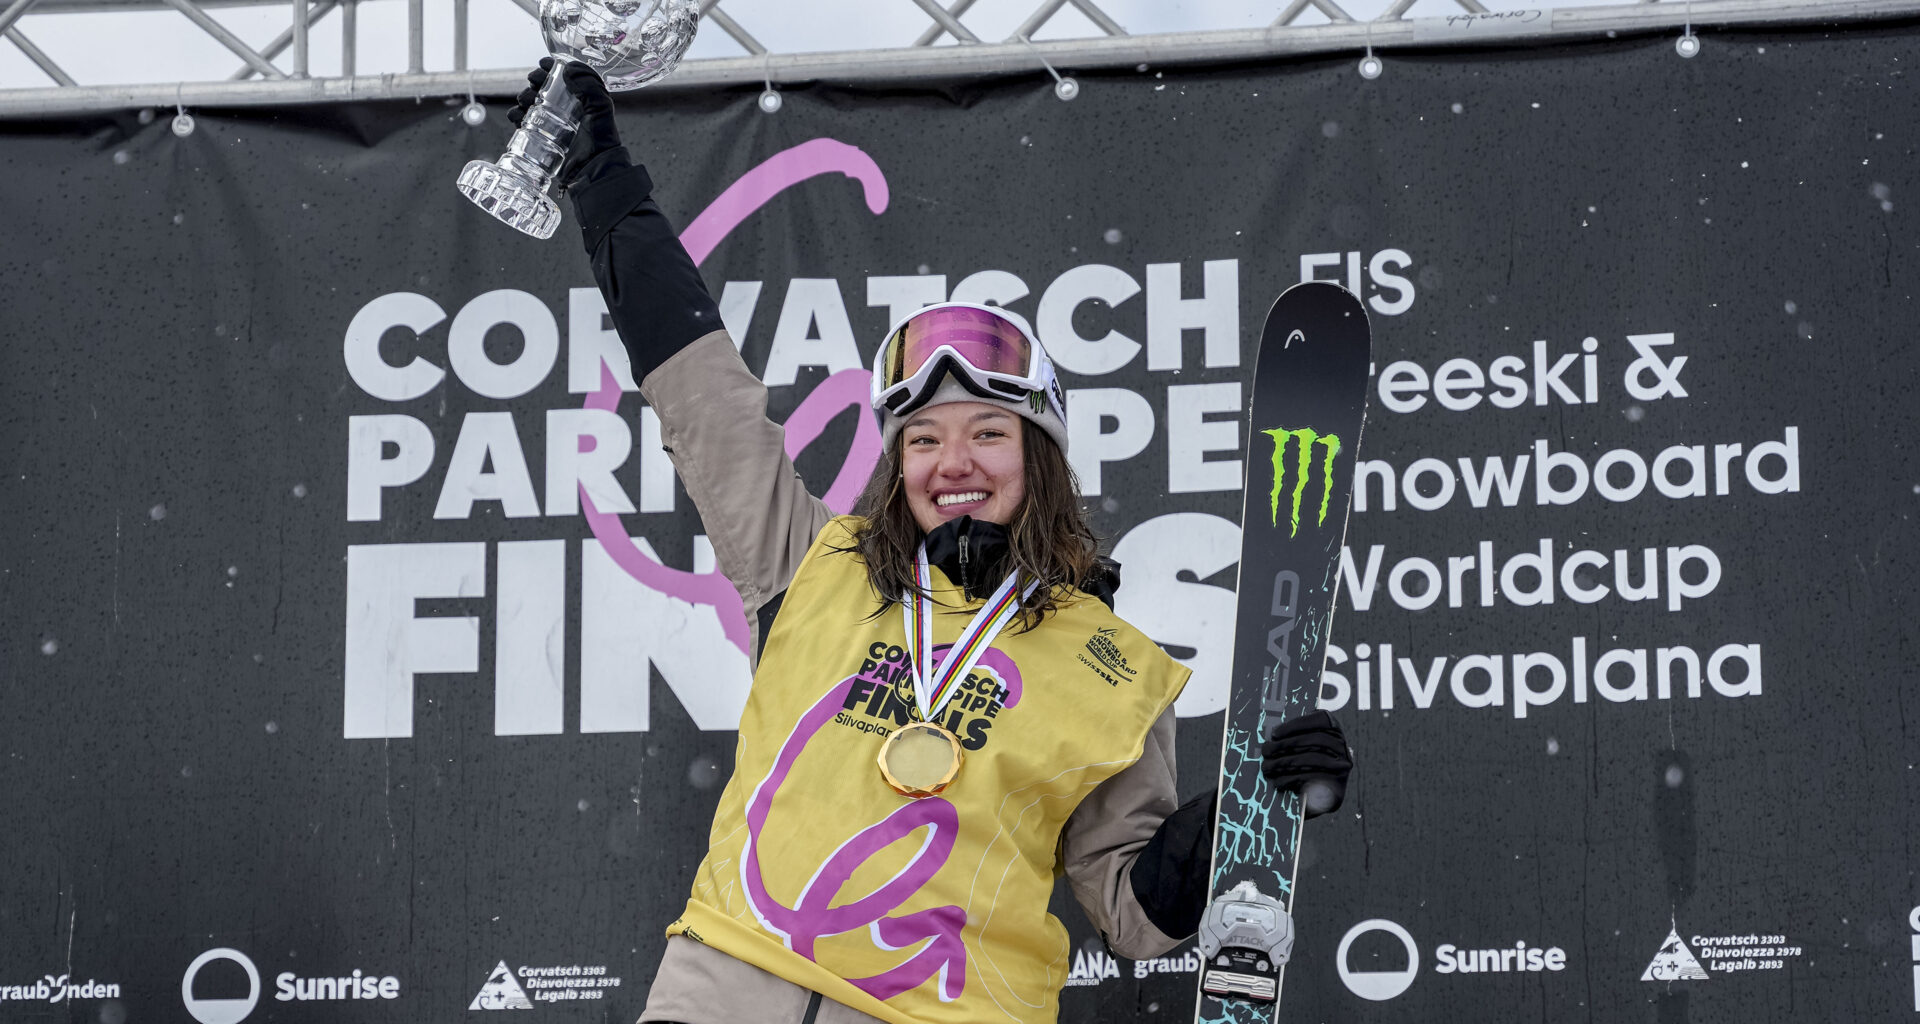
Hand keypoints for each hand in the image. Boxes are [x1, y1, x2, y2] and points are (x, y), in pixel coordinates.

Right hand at [507, 57, 623, 188]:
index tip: (543, 64)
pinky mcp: (540, 134)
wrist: (592, 168)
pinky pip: (522, 121)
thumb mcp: (601, 109)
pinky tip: (516, 115)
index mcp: (579, 97)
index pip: (561, 76)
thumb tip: (568, 68)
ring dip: (523, 96)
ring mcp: (550, 121)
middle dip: (534, 80)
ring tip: (525, 100)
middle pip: (543, 86)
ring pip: (530, 101)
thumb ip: (590, 86)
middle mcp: (563, 107)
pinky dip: (515, 115)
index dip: (550, 67)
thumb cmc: (601, 140)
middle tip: (533, 82)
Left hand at [1260, 710, 1350, 818]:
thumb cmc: (1306, 765)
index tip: (1275, 733)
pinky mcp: (1337, 786)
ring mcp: (1342, 767)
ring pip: (1311, 759)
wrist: (1320, 796)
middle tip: (1266, 751)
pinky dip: (1291, 779)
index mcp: (1334, 730)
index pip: (1321, 720)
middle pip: (1314, 740)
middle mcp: (1342, 747)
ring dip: (1284, 763)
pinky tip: (1279, 781)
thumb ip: (1295, 736)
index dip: (1296, 725)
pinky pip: (1312, 779)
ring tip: (1268, 767)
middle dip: (1285, 745)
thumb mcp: (1304, 746)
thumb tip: (1273, 734)